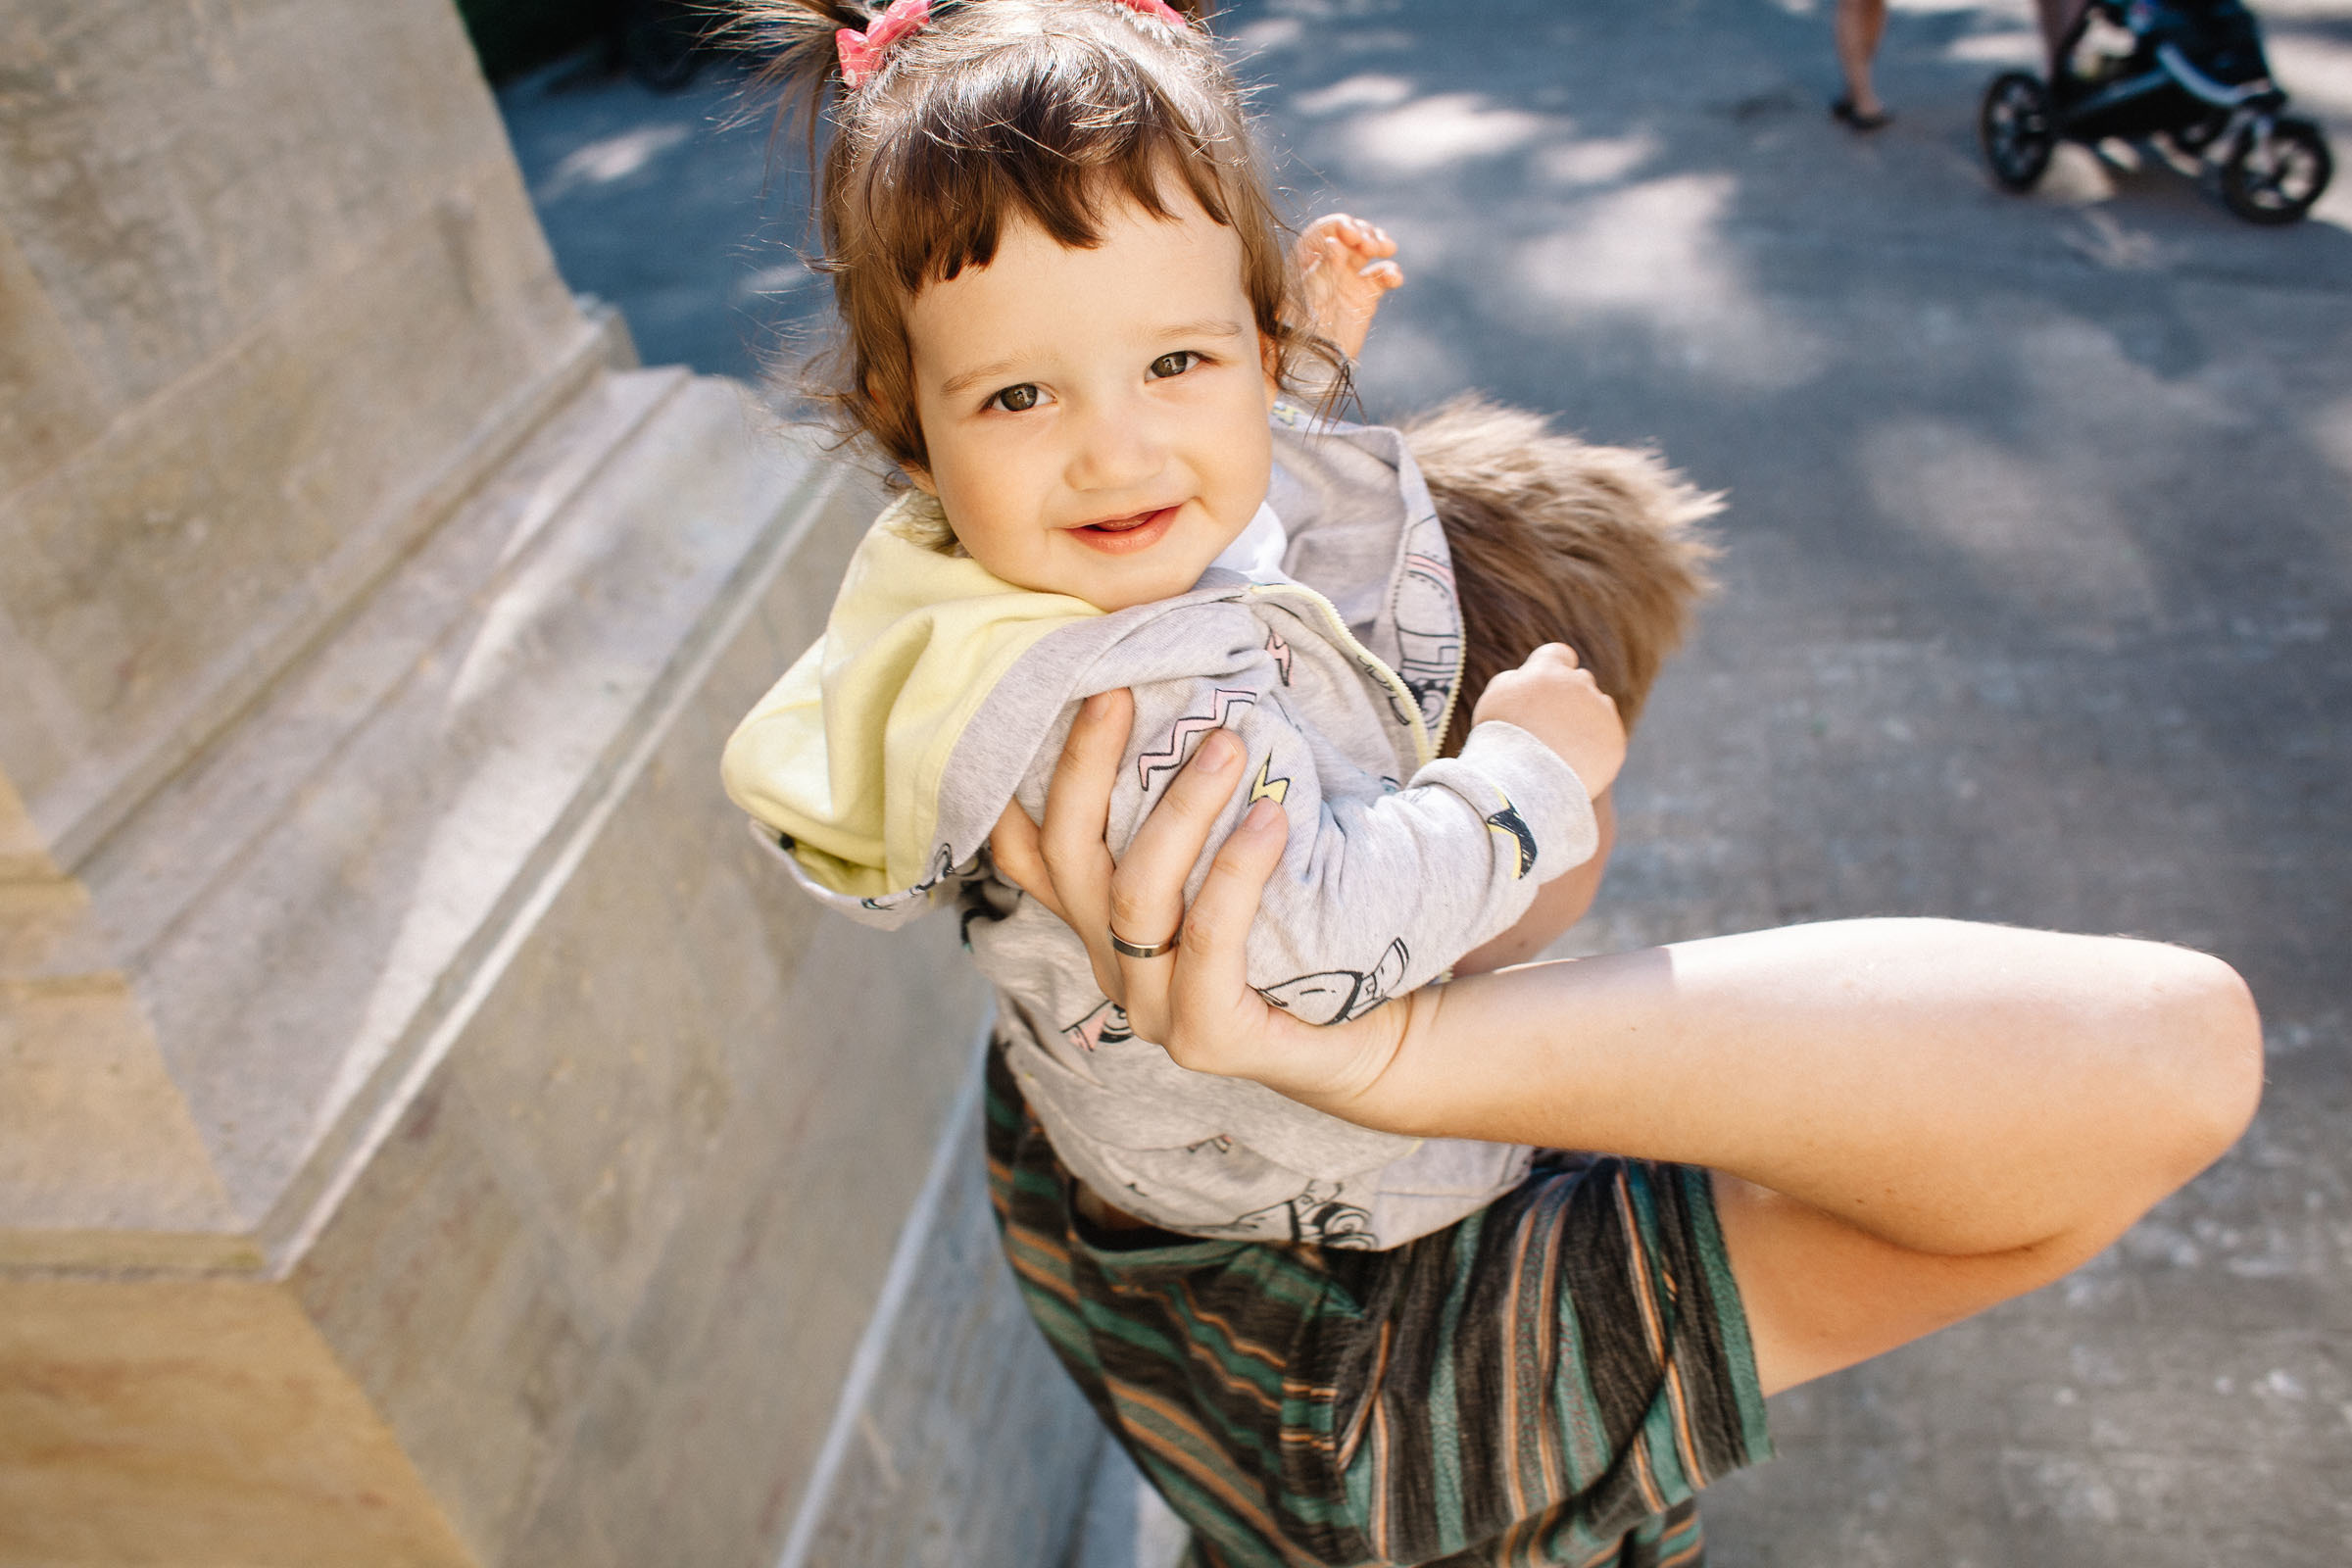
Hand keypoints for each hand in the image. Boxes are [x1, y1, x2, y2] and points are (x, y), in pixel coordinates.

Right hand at [988, 689, 1412, 1108]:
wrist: (1387, 1027)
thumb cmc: (1311, 921)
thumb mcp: (1234, 852)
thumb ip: (1195, 802)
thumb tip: (1199, 683)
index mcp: (1107, 923)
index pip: (1026, 855)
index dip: (1009, 780)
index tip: (1036, 698)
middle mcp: (1114, 968)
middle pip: (1064, 858)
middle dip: (1087, 765)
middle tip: (1125, 689)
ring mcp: (1154, 1010)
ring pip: (1133, 894)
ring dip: (1179, 808)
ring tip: (1229, 744)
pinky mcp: (1209, 1039)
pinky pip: (1207, 939)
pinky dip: (1236, 870)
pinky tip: (1273, 818)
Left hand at [1295, 213, 1402, 361]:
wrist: (1313, 365)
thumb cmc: (1298, 332)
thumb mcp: (1305, 299)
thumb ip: (1322, 269)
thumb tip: (1334, 243)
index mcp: (1306, 261)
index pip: (1324, 231)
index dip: (1340, 227)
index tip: (1351, 235)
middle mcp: (1327, 265)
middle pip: (1350, 234)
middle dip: (1364, 232)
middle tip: (1370, 246)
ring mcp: (1348, 278)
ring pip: (1369, 248)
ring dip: (1379, 242)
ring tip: (1386, 249)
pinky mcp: (1366, 295)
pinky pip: (1383, 275)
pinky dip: (1392, 272)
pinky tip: (1394, 279)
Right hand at [1471, 643, 1625, 796]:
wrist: (1524, 783)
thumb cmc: (1501, 741)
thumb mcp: (1495, 698)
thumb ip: (1516, 679)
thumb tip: (1530, 675)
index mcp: (1548, 670)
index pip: (1559, 654)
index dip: (1554, 667)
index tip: (1548, 684)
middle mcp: (1578, 684)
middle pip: (1580, 680)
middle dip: (1568, 696)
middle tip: (1548, 724)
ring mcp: (1600, 712)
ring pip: (1598, 706)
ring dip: (1584, 718)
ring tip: (1560, 747)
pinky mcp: (1614, 741)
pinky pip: (1608, 736)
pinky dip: (1594, 746)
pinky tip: (1574, 762)